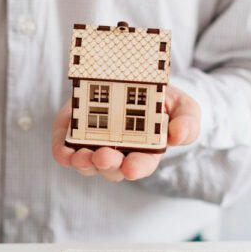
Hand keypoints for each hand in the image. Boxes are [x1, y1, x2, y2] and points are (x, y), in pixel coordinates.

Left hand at [52, 84, 199, 181]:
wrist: (136, 83)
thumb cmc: (164, 102)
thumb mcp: (184, 108)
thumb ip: (187, 123)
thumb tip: (177, 136)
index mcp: (146, 152)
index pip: (141, 166)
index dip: (136, 168)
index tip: (132, 168)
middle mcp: (119, 154)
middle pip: (110, 168)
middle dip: (107, 164)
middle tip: (104, 157)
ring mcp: (94, 146)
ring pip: (87, 163)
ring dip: (83, 162)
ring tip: (81, 157)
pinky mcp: (74, 134)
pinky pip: (65, 150)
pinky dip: (63, 153)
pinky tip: (64, 153)